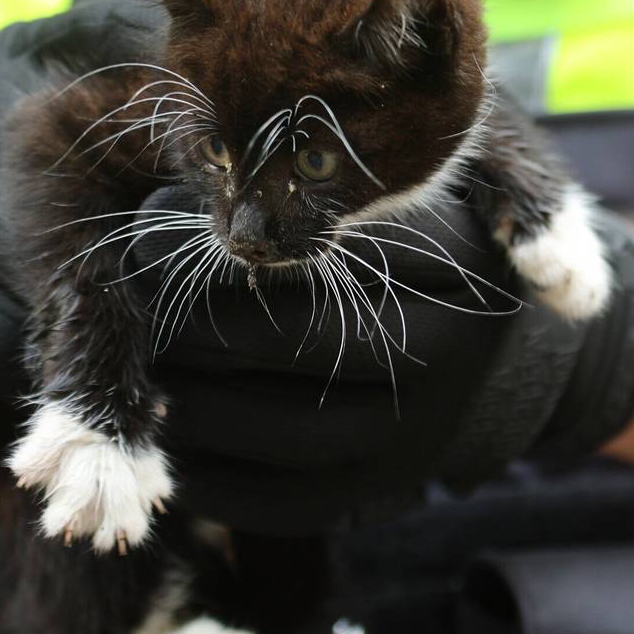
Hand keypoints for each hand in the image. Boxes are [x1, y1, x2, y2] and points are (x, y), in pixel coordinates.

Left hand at [125, 186, 633, 533]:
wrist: (507, 346)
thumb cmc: (430, 226)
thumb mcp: (428, 163)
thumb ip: (349, 144)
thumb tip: (216, 132)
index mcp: (457, 255)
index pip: (323, 251)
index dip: (221, 241)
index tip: (147, 224)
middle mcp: (449, 351)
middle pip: (290, 339)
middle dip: (192, 318)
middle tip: (126, 290)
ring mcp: (418, 435)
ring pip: (272, 429)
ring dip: (184, 396)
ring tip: (134, 354)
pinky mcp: (379, 494)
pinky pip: (273, 500)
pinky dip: (202, 472)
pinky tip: (162, 424)